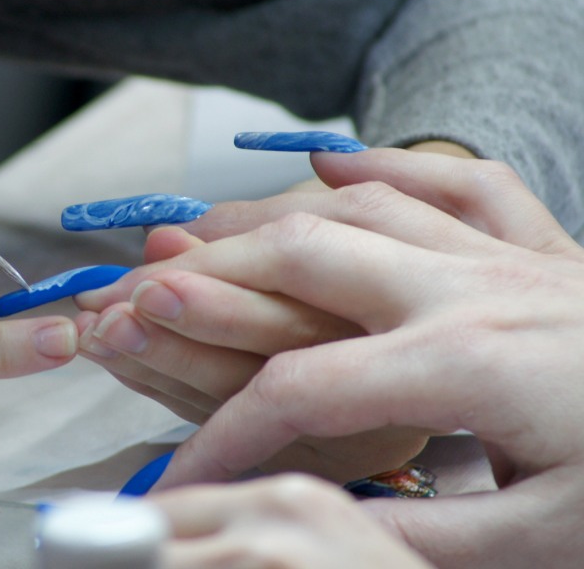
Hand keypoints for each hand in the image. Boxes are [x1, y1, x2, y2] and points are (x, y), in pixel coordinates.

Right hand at [152, 150, 583, 567]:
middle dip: (211, 280)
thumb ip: (420, 541)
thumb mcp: (547, 544)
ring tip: (202, 229)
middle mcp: (464, 291)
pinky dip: (384, 165)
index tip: (188, 478)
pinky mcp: (534, 249)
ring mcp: (500, 258)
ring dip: (270, 215)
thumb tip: (319, 535)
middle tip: (146, 300)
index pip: (299, 392)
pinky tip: (337, 159)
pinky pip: (452, 182)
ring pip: (359, 206)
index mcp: (461, 365)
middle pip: (303, 258)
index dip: (226, 436)